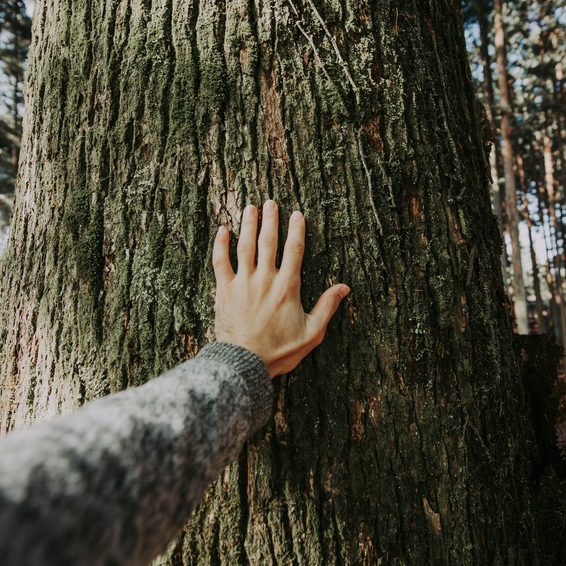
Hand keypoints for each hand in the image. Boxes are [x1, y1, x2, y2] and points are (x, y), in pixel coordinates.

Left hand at [212, 200, 349, 376]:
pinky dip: (220, 244)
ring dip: (248, 225)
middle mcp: (265, 280)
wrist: (245, 363)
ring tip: (250, 208)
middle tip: (271, 202)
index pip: (294, 250)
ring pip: (245, 246)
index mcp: (288, 287)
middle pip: (268, 242)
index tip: (297, 214)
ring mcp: (243, 283)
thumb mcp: (311, 333)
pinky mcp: (224, 290)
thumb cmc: (279, 352)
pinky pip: (220, 262)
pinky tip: (221, 230)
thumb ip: (327, 307)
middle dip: (271, 220)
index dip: (296, 230)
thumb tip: (345, 288)